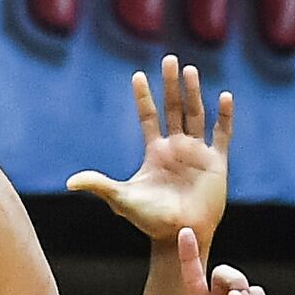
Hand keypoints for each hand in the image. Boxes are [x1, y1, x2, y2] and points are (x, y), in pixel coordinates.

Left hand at [67, 56, 232, 245]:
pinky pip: (222, 134)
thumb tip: (69, 182)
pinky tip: (224, 96)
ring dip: (193, 92)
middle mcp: (176, 148)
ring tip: (190, 70)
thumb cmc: (150, 220)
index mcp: (155, 152)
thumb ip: (99, 186)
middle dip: (171, 85)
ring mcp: (197, 153)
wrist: (180, 235)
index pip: (148, 117)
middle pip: (174, 109)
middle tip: (169, 59)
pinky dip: (224, 116)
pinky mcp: (217, 163)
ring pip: (196, 115)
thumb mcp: (121, 199)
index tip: (138, 75)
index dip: (143, 97)